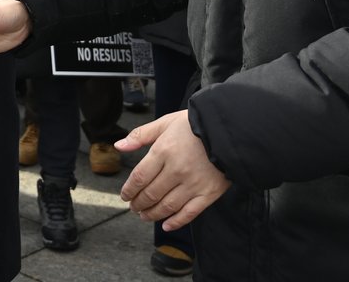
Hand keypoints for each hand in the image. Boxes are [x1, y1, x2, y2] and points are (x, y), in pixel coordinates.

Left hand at [116, 110, 230, 229]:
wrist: (229, 130)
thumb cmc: (195, 124)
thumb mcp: (165, 123)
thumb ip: (141, 135)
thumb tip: (119, 146)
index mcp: (163, 151)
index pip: (139, 177)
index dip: (129, 190)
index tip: (125, 195)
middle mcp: (176, 170)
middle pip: (151, 194)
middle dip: (138, 203)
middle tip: (133, 207)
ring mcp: (193, 184)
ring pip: (167, 206)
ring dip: (152, 214)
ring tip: (145, 215)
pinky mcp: (208, 194)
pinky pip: (189, 213)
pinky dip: (176, 221)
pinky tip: (166, 225)